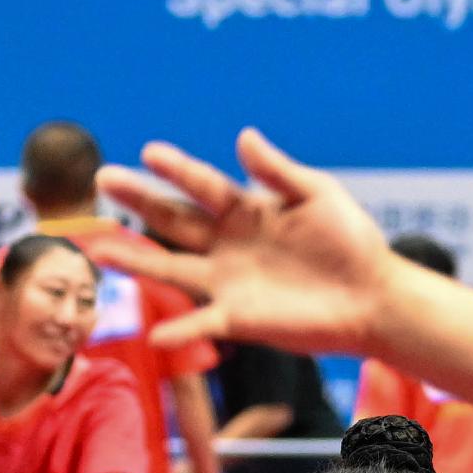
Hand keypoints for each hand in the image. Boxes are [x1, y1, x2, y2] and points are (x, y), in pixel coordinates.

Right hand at [99, 133, 400, 356]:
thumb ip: (278, 171)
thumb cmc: (351, 242)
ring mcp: (228, 282)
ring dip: (136, 261)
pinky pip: (201, 323)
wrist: (373, 297)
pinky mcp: (239, 318)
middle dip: (139, 199)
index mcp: (248, 209)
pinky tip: (155, 336)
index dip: (177, 169)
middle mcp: (228, 244)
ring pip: (171, 269)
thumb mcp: (318, 195)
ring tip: (99, 248)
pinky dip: (179, 331)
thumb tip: (243, 136)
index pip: (203, 184)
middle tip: (103, 179)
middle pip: (174, 219)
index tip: (148, 152)